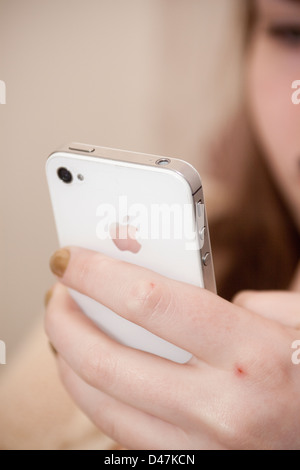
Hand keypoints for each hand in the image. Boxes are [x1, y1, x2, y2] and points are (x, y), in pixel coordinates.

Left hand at [45, 247, 299, 449]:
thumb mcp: (293, 321)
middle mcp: (222, 409)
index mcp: (251, 354)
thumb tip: (187, 300)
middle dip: (64, 321)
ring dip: (69, 363)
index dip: (96, 274)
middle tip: (56, 294)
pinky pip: (127, 434)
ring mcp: (205, 449)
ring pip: (104, 407)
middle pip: (107, 361)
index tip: (68, 259)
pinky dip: (101, 399)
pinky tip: (98, 375)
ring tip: (65, 332)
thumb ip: (237, 306)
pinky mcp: (197, 468)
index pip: (147, 302)